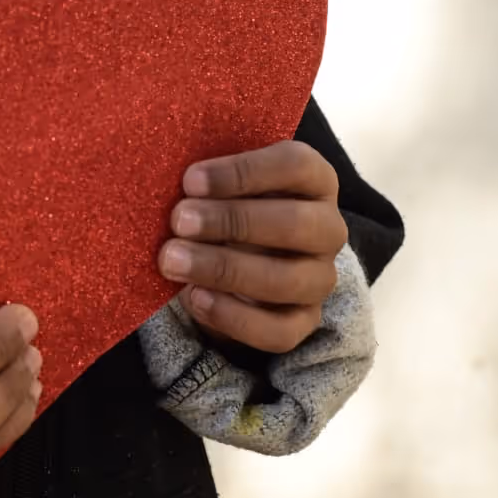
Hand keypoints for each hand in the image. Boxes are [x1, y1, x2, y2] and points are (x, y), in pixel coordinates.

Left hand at [156, 140, 345, 354]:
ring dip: (225, 269)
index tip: (190, 180)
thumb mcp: (222, 182)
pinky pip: (279, 331)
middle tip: (179, 220)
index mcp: (315, 180)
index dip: (244, 172)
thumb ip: (207, 177)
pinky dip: (233, 317)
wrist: (236, 256)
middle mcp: (328, 228)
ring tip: (172, 260)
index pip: (296, 166)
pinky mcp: (304, 321)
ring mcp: (320, 277)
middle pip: (296, 223)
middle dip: (232, 221)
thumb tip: (170, 175)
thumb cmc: (226, 203)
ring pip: (287, 279)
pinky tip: (194, 297)